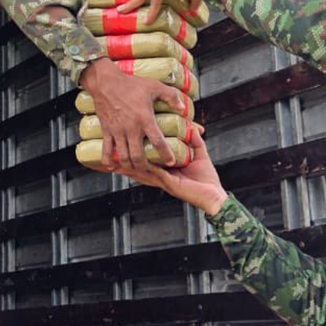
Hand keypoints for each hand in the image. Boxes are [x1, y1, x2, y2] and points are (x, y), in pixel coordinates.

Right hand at [79, 59, 185, 171]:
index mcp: (144, 118)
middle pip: (138, 156)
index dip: (165, 153)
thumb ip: (171, 96)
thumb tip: (183, 108)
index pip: (157, 141)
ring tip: (137, 170)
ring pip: (123, 156)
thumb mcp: (155, 86)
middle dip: (146, 167)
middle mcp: (130, 128)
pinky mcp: (107, 131)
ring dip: (130, 167)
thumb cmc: (131, 83)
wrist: (105, 82)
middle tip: (153, 171)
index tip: (171, 161)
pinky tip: (112, 167)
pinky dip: (108, 160)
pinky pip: (106, 150)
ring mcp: (117, 131)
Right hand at [114, 126, 229, 215]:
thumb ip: (195, 141)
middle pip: (137, 169)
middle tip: (110, 154)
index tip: (123, 144)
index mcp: (164, 171)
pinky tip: (137, 163)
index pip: (146, 161)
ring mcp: (163, 182)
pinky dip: (146, 169)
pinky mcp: (170, 184)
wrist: (215, 197)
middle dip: (122, 162)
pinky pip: (156, 176)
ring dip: (128, 166)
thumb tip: (193, 128)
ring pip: (141, 173)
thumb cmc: (207, 179)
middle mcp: (160, 178)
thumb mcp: (200, 154)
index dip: (133, 155)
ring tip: (116, 159)